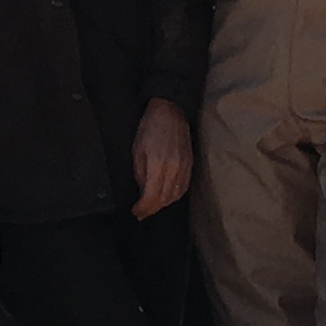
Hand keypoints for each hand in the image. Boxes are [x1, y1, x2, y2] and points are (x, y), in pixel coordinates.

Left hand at [130, 97, 192, 217]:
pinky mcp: (190, 165)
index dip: (142, 208)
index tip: (136, 212)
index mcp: (157, 164)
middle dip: (151, 209)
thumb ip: (140, 173)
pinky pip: (183, 188)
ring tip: (152, 207)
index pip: (151, 196)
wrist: (170, 112)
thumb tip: (142, 190)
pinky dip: (174, 196)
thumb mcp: (137, 150)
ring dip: (163, 205)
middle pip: (163, 199)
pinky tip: (167, 197)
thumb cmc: (150, 127)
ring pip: (175, 196)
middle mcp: (173, 168)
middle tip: (142, 213)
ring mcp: (184, 167)